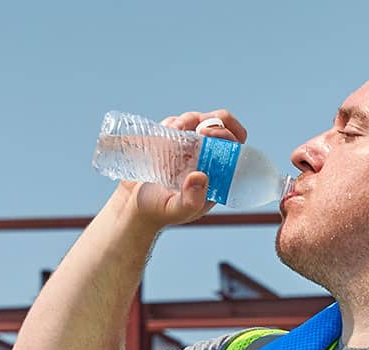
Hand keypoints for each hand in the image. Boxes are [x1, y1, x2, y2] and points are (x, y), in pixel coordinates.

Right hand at [121, 109, 247, 227]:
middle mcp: (207, 158)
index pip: (236, 148)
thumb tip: (201, 177)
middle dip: (214, 120)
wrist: (133, 205)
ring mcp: (190, 146)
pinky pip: (178, 122)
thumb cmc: (158, 210)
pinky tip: (164, 134)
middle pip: (224, 127)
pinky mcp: (172, 139)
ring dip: (190, 120)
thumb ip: (191, 201)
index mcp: (216, 174)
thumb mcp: (177, 210)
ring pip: (200, 120)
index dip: (229, 136)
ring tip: (175, 131)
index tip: (209, 134)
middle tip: (199, 128)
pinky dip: (173, 123)